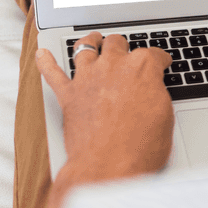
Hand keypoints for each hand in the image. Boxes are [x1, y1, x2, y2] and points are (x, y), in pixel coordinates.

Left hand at [36, 32, 173, 180]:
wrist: (109, 168)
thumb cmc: (140, 147)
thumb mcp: (165, 115)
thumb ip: (156, 92)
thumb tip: (152, 87)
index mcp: (141, 68)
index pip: (154, 54)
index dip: (160, 59)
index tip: (162, 64)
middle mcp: (112, 66)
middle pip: (117, 43)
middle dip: (124, 46)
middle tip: (126, 53)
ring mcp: (87, 78)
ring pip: (85, 47)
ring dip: (90, 42)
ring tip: (93, 40)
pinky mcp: (67, 95)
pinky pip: (51, 72)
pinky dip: (45, 61)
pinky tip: (42, 53)